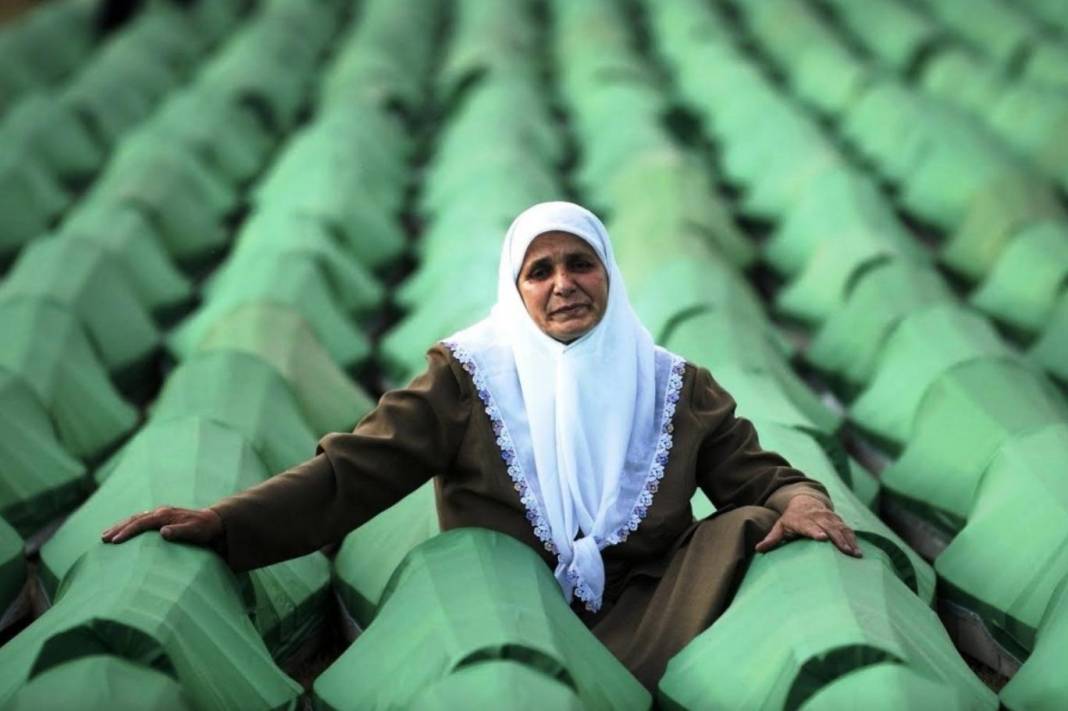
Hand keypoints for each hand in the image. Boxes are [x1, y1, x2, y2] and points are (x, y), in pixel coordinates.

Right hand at [101, 506, 222, 545]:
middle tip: (103, 539)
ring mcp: (160, 514)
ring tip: (105, 536)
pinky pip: (140, 521)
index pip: (142, 522)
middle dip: (117, 528)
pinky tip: (121, 532)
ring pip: (135, 518)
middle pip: (134, 519)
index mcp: (166, 515)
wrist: (213, 521)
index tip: (115, 540)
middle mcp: (161, 512)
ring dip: (120, 526)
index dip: (128, 531)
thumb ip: (180, 531)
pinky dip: (128, 525)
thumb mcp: (196, 531)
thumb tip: (163, 532)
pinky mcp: (161, 519)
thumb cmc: (204, 529)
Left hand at [755, 495, 861, 557]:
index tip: (822, 538)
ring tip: (854, 554)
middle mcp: (817, 517)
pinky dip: (853, 539)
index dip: (815, 531)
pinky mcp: (838, 520)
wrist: (805, 500)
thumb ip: (772, 538)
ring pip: (840, 529)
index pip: (809, 525)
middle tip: (845, 552)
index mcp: (802, 519)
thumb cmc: (791, 518)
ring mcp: (829, 518)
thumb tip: (758, 549)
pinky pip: (847, 530)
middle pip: (828, 528)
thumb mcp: (780, 526)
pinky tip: (858, 551)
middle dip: (837, 539)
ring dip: (848, 541)